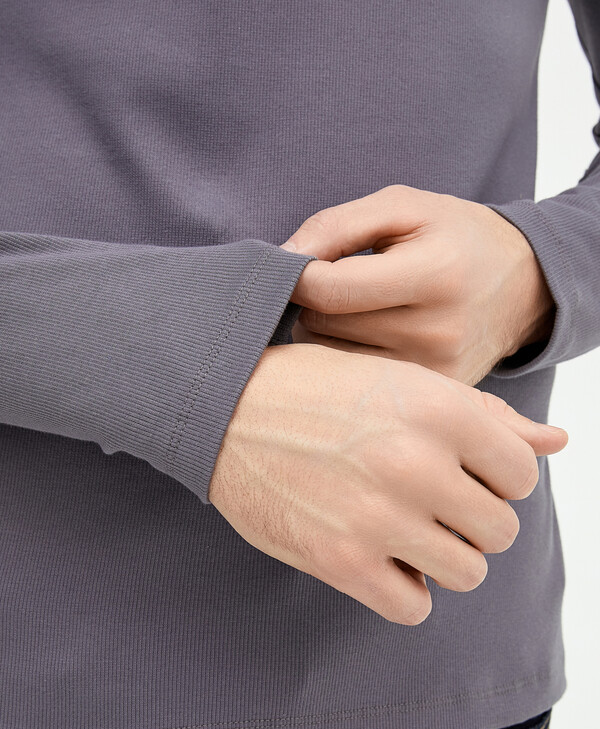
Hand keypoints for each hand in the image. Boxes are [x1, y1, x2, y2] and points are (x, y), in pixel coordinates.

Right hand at [208, 344, 567, 623]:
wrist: (226, 407)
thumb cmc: (319, 389)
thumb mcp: (404, 382)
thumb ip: (487, 417)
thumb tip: (558, 441)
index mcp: (439, 409)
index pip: (522, 476)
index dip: (490, 479)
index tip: (456, 474)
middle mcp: (415, 463)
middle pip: (499, 530)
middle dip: (469, 520)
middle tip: (426, 503)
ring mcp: (378, 516)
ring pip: (467, 573)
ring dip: (442, 558)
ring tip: (404, 530)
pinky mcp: (340, 560)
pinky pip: (414, 606)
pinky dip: (403, 589)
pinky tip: (378, 557)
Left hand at [281, 184, 555, 385]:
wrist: (525, 285)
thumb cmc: (457, 236)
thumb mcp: (404, 206)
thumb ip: (338, 225)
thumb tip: (283, 256)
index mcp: (432, 275)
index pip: (328, 291)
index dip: (296, 275)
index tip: (297, 266)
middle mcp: (435, 333)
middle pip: (324, 327)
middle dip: (314, 303)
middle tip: (336, 285)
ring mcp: (434, 374)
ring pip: (331, 360)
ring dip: (325, 334)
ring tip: (354, 311)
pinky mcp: (430, 396)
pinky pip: (357, 384)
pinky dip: (347, 359)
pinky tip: (368, 336)